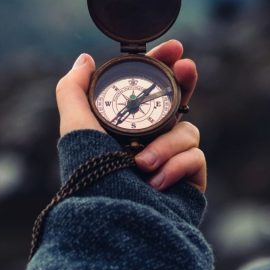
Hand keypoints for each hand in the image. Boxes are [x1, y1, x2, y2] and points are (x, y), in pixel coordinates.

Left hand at [55, 39, 204, 191]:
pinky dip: (175, 166)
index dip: (163, 66)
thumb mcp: (75, 128)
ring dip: (165, 144)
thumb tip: (84, 59)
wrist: (114, 222)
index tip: (174, 47)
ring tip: (142, 165)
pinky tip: (156, 182)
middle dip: (185, 81)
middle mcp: (149, 142)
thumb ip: (73, 90)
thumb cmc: (91, 177)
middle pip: (178, 102)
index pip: (149, 89)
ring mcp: (171, 162)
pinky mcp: (189, 181)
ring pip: (186, 130)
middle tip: (187, 66)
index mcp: (125, 128)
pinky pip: (195, 157)